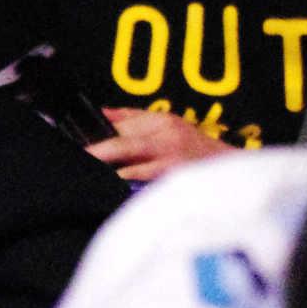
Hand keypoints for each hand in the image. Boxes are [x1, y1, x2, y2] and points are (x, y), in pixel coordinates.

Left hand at [84, 107, 232, 182]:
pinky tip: (113, 194)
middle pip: (122, 144)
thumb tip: (100, 113)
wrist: (233, 170)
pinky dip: (129, 191)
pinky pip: (147, 189)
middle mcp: (166, 139)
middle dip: (96, 152)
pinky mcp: (179, 185)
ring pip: (132, 169)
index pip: (120, 126)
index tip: (73, 142)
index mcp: (161, 122)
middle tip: (77, 159)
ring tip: (88, 177)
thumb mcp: (167, 124)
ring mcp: (173, 164)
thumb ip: (132, 118)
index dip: (95, 135)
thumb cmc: (195, 148)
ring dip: (109, 173)